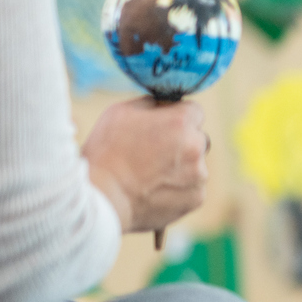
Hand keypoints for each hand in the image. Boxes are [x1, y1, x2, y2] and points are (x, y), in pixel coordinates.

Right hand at [83, 97, 208, 233]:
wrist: (102, 196)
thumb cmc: (106, 151)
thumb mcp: (121, 112)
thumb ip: (151, 104)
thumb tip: (164, 104)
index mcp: (180, 123)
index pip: (194, 111)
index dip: (178, 116)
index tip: (165, 125)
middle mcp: (196, 147)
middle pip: (197, 138)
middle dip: (182, 141)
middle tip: (154, 152)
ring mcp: (199, 175)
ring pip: (196, 165)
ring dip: (181, 166)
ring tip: (151, 174)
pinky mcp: (197, 198)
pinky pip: (192, 187)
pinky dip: (179, 188)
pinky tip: (156, 189)